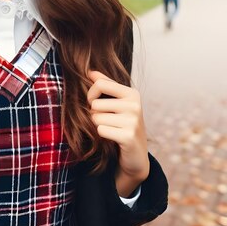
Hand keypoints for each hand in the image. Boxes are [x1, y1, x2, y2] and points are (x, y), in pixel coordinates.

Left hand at [87, 70, 149, 195]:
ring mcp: (133, 120)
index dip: (90, 94)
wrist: (136, 155)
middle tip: (109, 123)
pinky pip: (100, 130)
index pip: (100, 84)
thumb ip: (105, 85)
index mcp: (132, 93)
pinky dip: (103, 136)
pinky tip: (114, 139)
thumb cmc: (123, 125)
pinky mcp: (128, 136)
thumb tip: (90, 71)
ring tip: (113, 130)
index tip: (93, 103)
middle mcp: (135, 105)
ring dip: (99, 126)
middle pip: (95, 104)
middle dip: (96, 114)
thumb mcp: (117, 102)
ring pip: (96, 118)